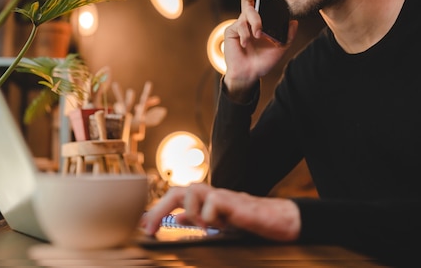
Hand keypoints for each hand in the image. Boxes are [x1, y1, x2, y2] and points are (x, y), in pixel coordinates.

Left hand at [140, 183, 301, 241]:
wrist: (276, 220)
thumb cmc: (247, 220)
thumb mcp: (216, 223)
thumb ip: (196, 218)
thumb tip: (175, 218)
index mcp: (204, 200)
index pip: (175, 198)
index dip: (157, 210)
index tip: (144, 228)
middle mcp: (210, 194)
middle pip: (178, 190)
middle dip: (159, 208)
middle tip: (149, 229)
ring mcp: (223, 196)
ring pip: (193, 190)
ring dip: (191, 211)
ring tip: (202, 226)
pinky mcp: (236, 202)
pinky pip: (214, 202)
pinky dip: (211, 216)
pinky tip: (221, 224)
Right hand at [223, 0, 297, 96]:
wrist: (250, 74)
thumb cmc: (263, 61)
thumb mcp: (281, 47)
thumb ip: (288, 34)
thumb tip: (295, 21)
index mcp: (260, 21)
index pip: (261, 2)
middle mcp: (249, 20)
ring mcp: (239, 25)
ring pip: (247, 12)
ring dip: (255, 22)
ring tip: (258, 35)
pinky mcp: (231, 31)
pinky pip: (239, 25)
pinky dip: (245, 34)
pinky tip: (246, 43)